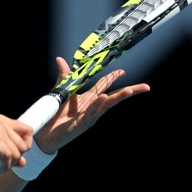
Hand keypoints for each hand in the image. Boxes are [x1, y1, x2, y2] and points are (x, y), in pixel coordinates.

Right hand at [0, 115, 34, 173]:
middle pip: (24, 145)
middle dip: (16, 158)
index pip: (28, 131)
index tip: (15, 154)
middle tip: (3, 163)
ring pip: (16, 153)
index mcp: (2, 120)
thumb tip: (23, 162)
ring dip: (9, 165)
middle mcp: (0, 123)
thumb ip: (10, 151)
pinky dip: (4, 167)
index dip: (25, 145)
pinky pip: (8, 157)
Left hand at [34, 57, 150, 152]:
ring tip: (130, 91)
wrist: (45, 132)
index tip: (123, 71)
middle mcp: (92, 106)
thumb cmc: (55, 114)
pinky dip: (98, 105)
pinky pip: (92, 113)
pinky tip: (104, 98)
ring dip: (119, 97)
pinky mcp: (82, 123)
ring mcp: (89, 116)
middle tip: (145, 87)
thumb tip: (60, 59)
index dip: (113, 77)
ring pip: (107, 105)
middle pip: (113, 96)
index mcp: (88, 98)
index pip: (104, 85)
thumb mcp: (61, 92)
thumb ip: (64, 77)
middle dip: (130, 91)